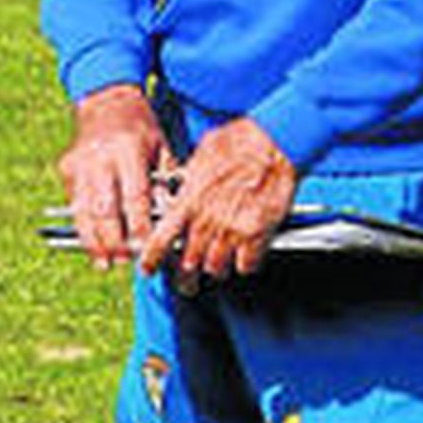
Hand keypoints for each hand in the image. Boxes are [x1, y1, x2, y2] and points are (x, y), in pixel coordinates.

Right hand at [58, 84, 168, 268]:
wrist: (107, 102)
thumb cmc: (142, 129)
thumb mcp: (162, 148)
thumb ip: (166, 182)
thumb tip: (167, 220)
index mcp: (129, 148)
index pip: (134, 196)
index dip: (140, 226)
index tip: (146, 249)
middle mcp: (100, 156)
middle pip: (105, 208)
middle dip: (114, 239)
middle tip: (124, 260)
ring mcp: (80, 163)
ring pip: (83, 210)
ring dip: (93, 241)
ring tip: (104, 263)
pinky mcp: (67, 168)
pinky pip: (75, 204)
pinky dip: (83, 227)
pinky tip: (93, 246)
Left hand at [141, 117, 296, 280]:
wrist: (274, 143)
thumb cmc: (239, 141)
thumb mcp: (201, 155)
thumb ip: (188, 179)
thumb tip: (182, 185)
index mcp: (189, 201)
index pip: (160, 240)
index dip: (152, 260)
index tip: (149, 269)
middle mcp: (208, 221)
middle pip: (187, 264)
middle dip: (185, 276)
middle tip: (186, 281)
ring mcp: (233, 232)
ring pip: (216, 268)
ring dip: (215, 267)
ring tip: (217, 262)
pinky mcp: (258, 237)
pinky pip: (246, 266)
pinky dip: (244, 264)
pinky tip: (244, 254)